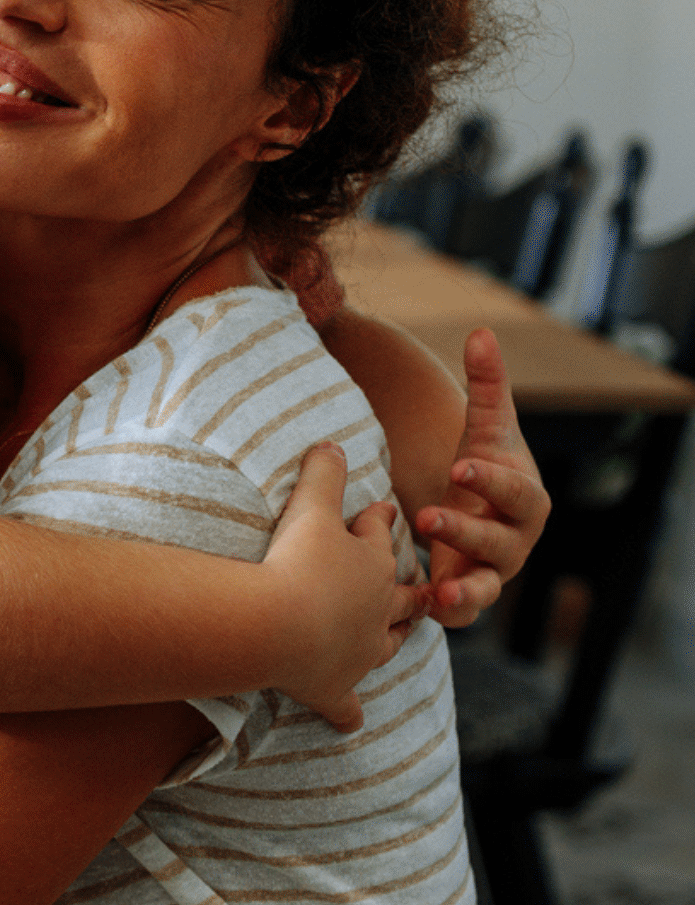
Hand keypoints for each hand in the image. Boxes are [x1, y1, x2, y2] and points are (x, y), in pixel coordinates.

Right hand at [263, 442, 427, 731]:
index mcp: (372, 564)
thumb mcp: (308, 506)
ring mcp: (360, 650)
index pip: (377, 535)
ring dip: (391, 637)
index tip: (382, 511)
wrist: (279, 623)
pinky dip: (347, 712)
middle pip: (398, 595)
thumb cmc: (297, 562)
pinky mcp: (335, 687)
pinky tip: (350, 722)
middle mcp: (377, 610)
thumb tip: (333, 442)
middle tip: (410, 583)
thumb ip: (322, 473)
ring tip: (396, 633)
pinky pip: (345, 704)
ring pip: (386, 643)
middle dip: (406, 587)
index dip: (377, 521)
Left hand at [415, 329, 549, 627]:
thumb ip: (487, 382)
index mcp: (525, 496)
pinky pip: (463, 612)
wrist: (471, 504)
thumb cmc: (481, 460)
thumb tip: (482, 333)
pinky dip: (447, 612)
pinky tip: (420, 607)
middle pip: (500, 540)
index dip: (491, 480)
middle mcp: (516, 539)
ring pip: (487, 586)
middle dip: (468, 530)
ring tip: (439, 590)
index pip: (515, 490)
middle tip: (428, 515)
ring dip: (466, 590)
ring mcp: (494, 570)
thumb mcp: (484, 424)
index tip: (459, 465)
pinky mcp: (468, 592)